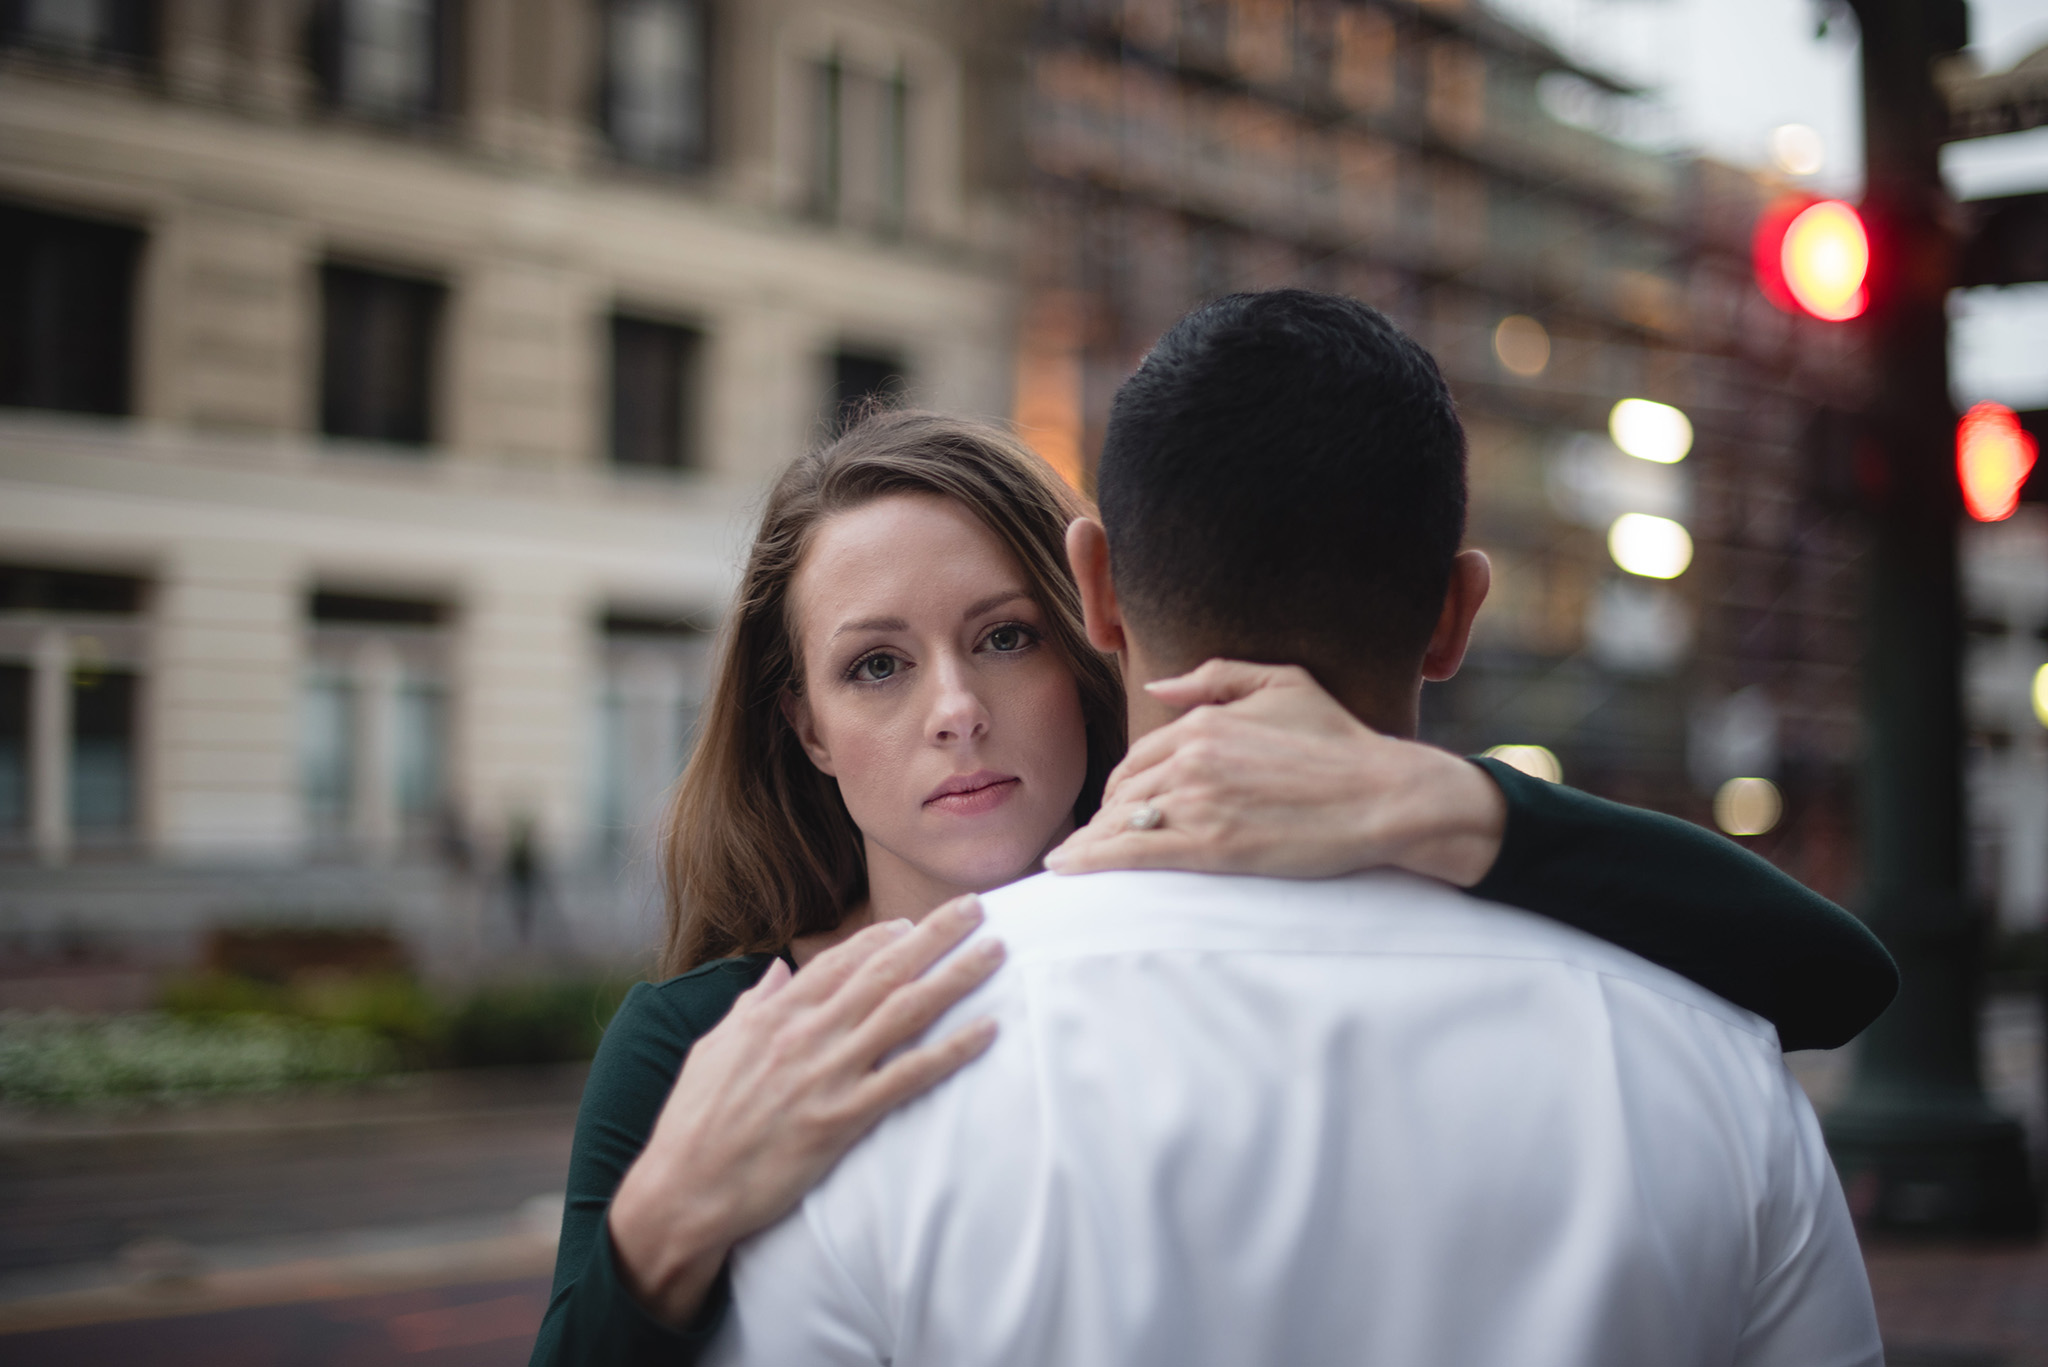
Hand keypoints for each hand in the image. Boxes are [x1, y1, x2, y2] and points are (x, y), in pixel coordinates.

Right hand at [607, 896, 1003, 1325]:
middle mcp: (806, 1034)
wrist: (684, 1190)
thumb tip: (777, 970)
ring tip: (996, 951)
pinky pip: (909, 1076)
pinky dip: (952, 1050)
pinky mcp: (843, 1119)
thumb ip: (751, 1004)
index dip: (883, 936)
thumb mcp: (713, 1047)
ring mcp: (827, 1074)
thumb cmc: (693, 1121)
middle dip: (935, 934)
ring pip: (906, 1011)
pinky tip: (987, 1030)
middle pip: (884, 971)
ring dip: (956, 977)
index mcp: (774, 1014)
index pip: (839, 960)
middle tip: (976, 906)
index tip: (915, 921)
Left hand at [1043, 660, 1506, 886]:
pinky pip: (1133, 853)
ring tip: (1073, 860)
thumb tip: (1160, 687)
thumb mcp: (1283, 684)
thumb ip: (1216, 679)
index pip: (1140, 758)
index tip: (1116, 807)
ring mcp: (1198, 803)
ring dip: (1091, 842)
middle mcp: (1192, 758)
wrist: (1384, 794)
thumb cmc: (1340, 742)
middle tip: (1095, 841)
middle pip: (1125, 792)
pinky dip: (1092, 860)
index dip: (1124, 786)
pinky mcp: (1210, 848)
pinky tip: (1068, 868)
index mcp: (1204, 723)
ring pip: (1122, 822)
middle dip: (1106, 817)